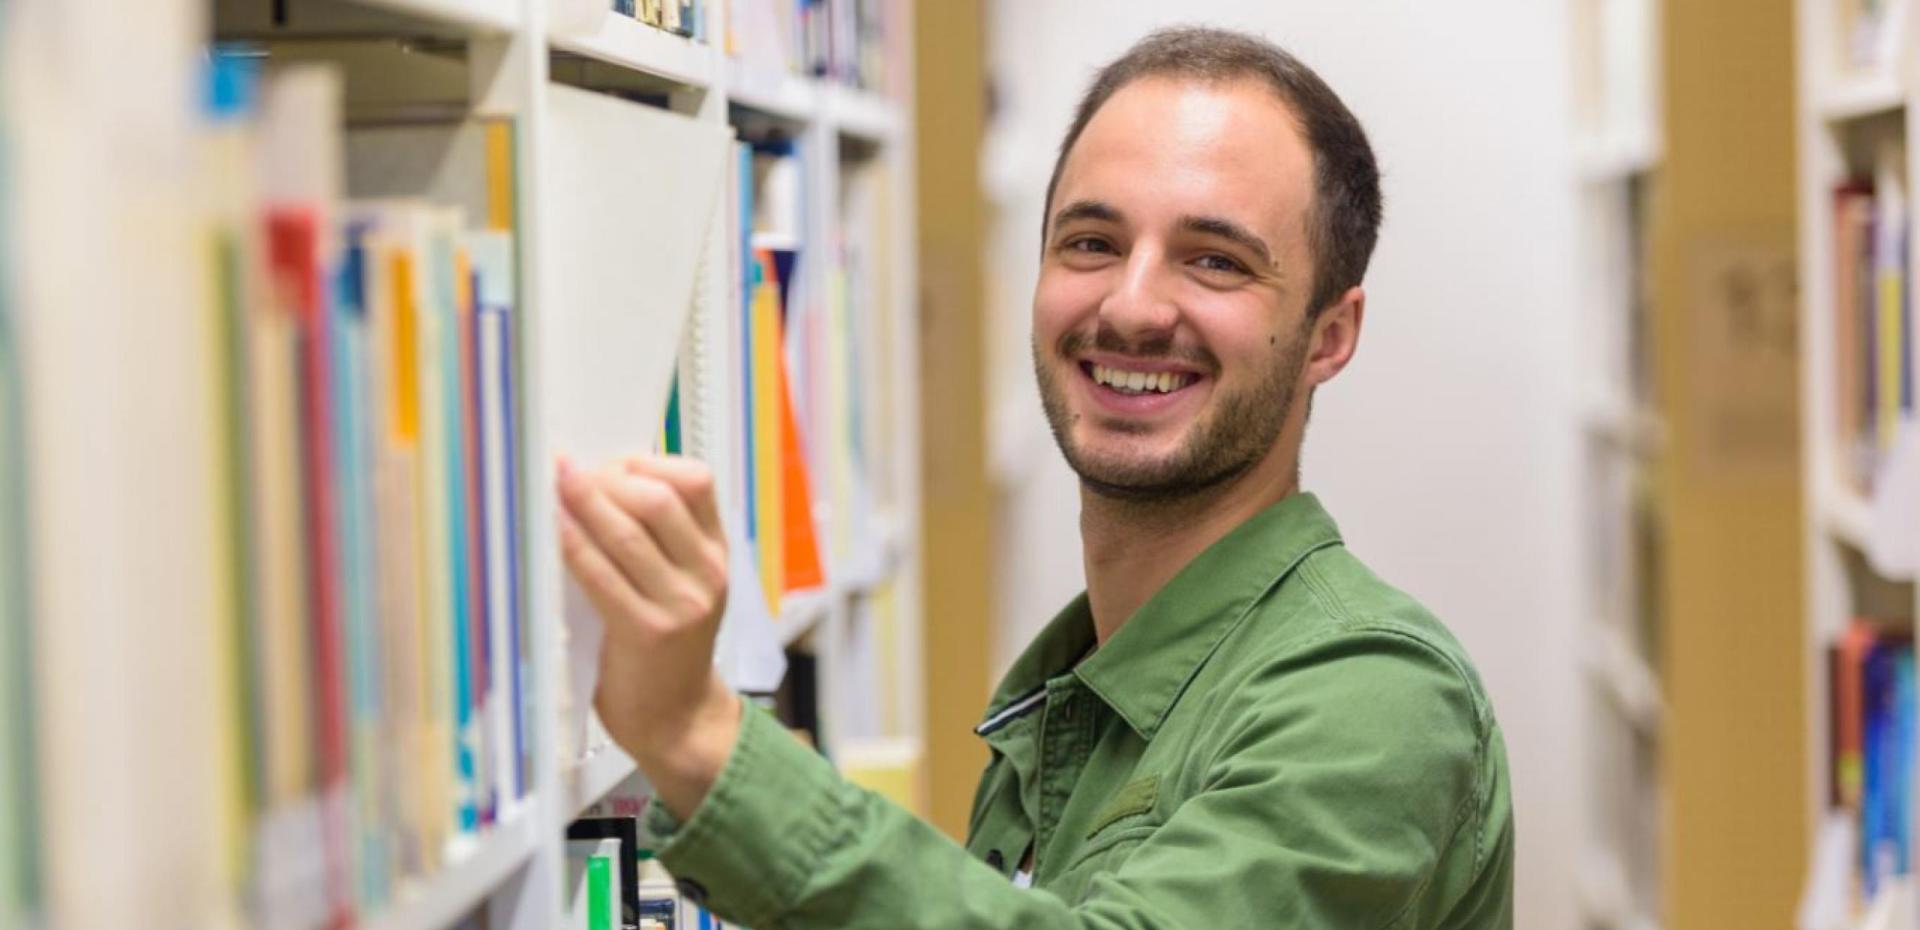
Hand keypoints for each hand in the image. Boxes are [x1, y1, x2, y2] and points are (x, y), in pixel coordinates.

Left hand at [557, 454, 742, 818]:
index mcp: (718, 555)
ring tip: (551, 484)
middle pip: (659, 499)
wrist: (678, 719)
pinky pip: (601, 575)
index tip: (610, 463)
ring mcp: (680, 605)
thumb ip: (657, 542)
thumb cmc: (667, 650)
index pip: (697, 481)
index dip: (648, 462)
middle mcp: (707, 575)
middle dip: (608, 477)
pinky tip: (551, 528)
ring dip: (583, 501)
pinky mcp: (645, 632)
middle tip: (569, 473)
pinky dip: (573, 544)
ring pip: (628, 532)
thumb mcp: (682, 587)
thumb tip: (596, 486)